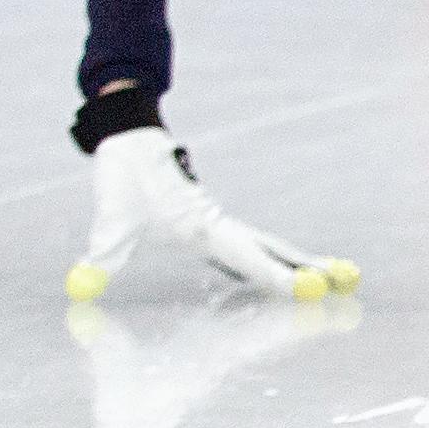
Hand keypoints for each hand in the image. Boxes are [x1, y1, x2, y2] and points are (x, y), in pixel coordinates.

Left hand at [69, 111, 355, 301]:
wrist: (128, 134)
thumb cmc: (123, 173)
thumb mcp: (111, 216)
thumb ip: (101, 253)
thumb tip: (79, 286)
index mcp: (204, 224)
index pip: (250, 258)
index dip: (278, 278)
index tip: (310, 293)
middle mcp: (218, 224)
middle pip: (273, 251)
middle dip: (309, 269)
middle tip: (349, 284)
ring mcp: (216, 221)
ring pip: (265, 245)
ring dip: (295, 262)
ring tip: (331, 278)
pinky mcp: (206, 218)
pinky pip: (245, 243)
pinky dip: (267, 257)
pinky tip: (267, 271)